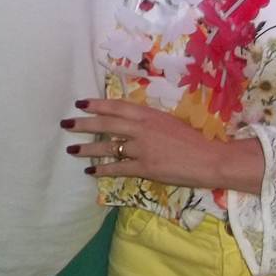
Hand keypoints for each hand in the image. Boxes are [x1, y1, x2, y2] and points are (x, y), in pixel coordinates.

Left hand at [64, 98, 263, 192]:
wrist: (209, 159)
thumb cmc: (193, 140)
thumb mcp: (169, 122)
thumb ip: (149, 122)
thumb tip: (131, 122)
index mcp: (149, 114)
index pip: (116, 106)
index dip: (97, 104)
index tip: (81, 103)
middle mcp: (141, 128)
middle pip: (106, 124)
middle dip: (84, 124)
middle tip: (66, 124)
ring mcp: (142, 148)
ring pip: (108, 147)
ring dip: (88, 149)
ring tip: (72, 150)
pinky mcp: (144, 167)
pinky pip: (118, 168)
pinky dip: (103, 170)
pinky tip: (91, 172)